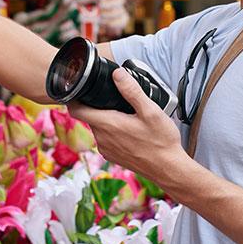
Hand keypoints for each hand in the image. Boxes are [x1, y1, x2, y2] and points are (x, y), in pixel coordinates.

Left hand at [69, 68, 186, 181]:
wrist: (169, 169)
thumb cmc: (161, 141)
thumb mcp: (150, 111)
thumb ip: (132, 91)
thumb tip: (117, 74)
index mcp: (108, 125)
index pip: (76, 110)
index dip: (73, 97)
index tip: (79, 88)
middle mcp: (102, 139)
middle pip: (89, 116)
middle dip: (97, 105)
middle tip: (113, 96)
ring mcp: (107, 150)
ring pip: (98, 128)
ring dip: (106, 119)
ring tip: (125, 112)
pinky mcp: (113, 157)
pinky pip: (106, 139)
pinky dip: (112, 131)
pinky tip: (129, 129)